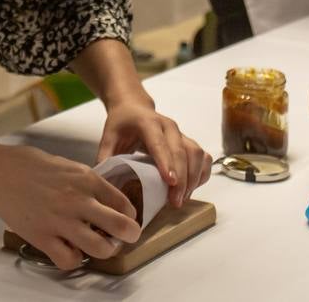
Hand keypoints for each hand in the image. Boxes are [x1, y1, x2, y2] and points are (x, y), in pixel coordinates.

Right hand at [0, 144, 140, 269]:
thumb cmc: (28, 165)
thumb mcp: (68, 165)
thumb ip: (88, 183)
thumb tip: (104, 201)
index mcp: (86, 179)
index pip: (124, 203)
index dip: (129, 215)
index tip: (125, 219)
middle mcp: (78, 200)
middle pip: (121, 227)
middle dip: (129, 235)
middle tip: (125, 237)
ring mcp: (61, 221)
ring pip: (100, 249)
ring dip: (105, 250)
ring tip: (99, 246)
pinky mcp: (43, 237)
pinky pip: (69, 260)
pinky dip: (74, 259)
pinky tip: (70, 249)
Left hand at [96, 94, 210, 209]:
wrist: (134, 107)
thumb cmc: (122, 124)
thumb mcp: (108, 137)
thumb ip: (105, 158)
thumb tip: (105, 184)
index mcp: (147, 122)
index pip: (159, 143)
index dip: (166, 162)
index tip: (170, 182)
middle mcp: (169, 126)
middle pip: (182, 151)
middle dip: (182, 178)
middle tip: (175, 201)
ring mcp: (181, 133)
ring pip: (196, 154)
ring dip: (193, 178)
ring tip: (182, 198)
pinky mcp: (189, 141)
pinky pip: (203, 158)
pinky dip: (202, 174)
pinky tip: (192, 188)